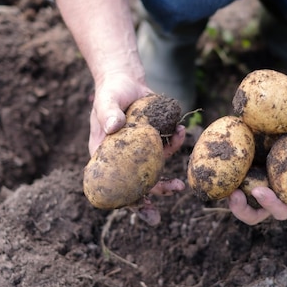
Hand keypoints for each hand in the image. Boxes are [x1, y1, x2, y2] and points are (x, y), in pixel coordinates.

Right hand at [89, 71, 186, 195]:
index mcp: (104, 155)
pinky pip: (167, 149)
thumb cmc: (110, 92)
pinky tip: (182, 131)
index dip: (126, 199)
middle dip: (155, 193)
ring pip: (155, 171)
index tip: (141, 206)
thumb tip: (114, 126)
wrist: (126, 80)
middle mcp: (123, 158)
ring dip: (168, 180)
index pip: (113, 184)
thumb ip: (108, 113)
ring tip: (181, 185)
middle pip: (137, 183)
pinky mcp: (154, 141)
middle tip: (172, 195)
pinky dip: (176, 143)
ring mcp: (140, 151)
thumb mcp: (106, 100)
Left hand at [228, 112, 286, 224]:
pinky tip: (213, 165)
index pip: (281, 209)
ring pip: (239, 200)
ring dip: (229, 198)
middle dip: (243, 210)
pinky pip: (229, 177)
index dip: (270, 205)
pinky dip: (221, 176)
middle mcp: (272, 194)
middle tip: (234, 196)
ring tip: (220, 187)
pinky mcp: (243, 169)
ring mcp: (255, 183)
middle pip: (255, 213)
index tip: (260, 192)